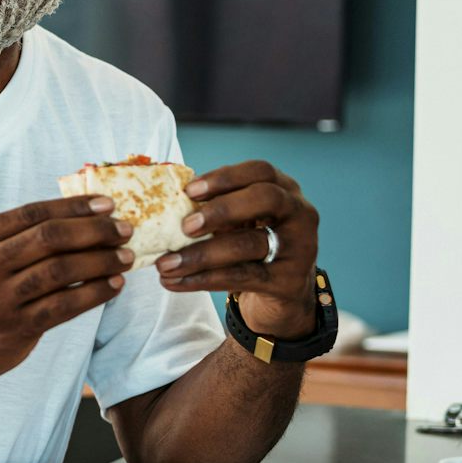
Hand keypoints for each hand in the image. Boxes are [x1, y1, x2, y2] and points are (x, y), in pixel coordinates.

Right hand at [0, 196, 132, 385]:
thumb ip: (5, 237)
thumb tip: (69, 220)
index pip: (32, 213)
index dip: (74, 206)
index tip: (106, 204)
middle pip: (49, 238)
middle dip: (94, 230)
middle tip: (123, 229)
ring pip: (61, 270)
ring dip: (100, 260)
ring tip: (124, 257)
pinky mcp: (13, 328)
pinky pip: (63, 306)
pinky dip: (93, 293)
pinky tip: (112, 286)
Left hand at [154, 160, 319, 337]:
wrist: (283, 291)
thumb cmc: (251, 244)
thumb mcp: (239, 220)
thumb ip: (213, 207)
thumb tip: (161, 202)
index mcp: (284, 189)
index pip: (261, 171)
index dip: (225, 177)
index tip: (188, 191)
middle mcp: (299, 213)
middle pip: (265, 198)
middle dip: (221, 209)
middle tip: (185, 227)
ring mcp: (299, 247)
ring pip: (249, 244)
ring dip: (201, 254)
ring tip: (166, 264)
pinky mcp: (289, 280)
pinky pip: (243, 277)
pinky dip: (204, 279)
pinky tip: (176, 282)